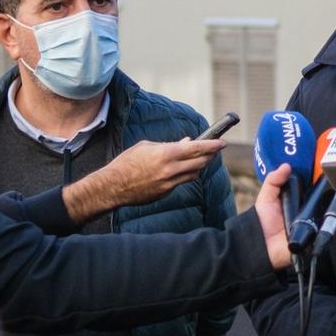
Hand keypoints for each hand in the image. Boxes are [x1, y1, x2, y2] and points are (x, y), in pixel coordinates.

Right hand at [64, 136, 226, 220]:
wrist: (113, 187)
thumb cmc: (127, 162)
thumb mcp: (147, 146)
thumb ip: (169, 145)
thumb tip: (187, 143)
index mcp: (165, 154)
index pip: (196, 148)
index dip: (212, 145)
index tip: (222, 142)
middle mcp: (170, 170)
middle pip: (200, 162)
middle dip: (210, 155)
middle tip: (215, 150)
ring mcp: (169, 184)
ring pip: (193, 174)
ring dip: (199, 165)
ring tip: (199, 158)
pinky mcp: (165, 193)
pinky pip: (181, 182)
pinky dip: (183, 175)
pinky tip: (178, 170)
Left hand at [249, 165, 335, 273]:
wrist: (259, 246)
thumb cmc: (262, 222)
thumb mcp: (267, 196)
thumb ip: (275, 180)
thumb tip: (287, 165)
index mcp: (303, 200)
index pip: (324, 189)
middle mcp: (313, 210)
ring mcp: (317, 223)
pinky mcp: (318, 236)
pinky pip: (333, 229)